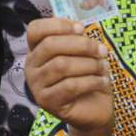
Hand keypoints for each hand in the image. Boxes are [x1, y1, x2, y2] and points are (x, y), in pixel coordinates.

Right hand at [25, 18, 113, 132]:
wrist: (93, 111)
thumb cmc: (86, 78)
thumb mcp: (82, 55)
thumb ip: (76, 40)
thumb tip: (80, 29)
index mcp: (36, 50)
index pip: (35, 30)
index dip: (58, 25)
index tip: (81, 29)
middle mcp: (31, 66)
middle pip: (50, 45)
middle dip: (81, 45)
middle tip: (102, 50)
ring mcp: (36, 85)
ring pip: (61, 65)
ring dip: (89, 64)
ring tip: (104, 68)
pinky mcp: (46, 102)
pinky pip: (70, 86)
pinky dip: (91, 81)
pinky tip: (103, 82)